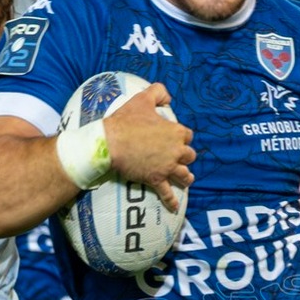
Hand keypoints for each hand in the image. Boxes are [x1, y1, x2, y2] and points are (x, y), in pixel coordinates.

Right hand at [103, 83, 194, 210]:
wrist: (110, 143)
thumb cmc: (126, 121)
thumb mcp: (142, 99)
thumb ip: (158, 92)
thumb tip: (168, 97)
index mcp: (175, 132)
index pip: (188, 135)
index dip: (182, 137)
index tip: (176, 139)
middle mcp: (176, 150)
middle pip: (189, 155)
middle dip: (185, 156)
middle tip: (179, 158)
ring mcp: (167, 167)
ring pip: (184, 175)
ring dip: (186, 177)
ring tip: (186, 179)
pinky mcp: (156, 179)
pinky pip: (167, 193)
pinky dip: (171, 201)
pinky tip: (175, 207)